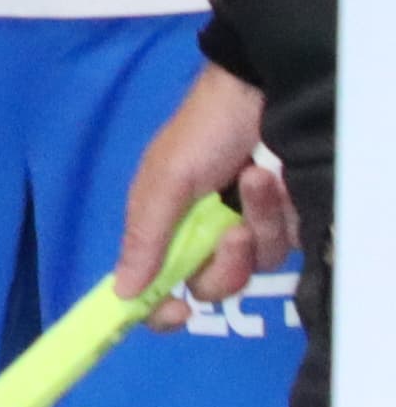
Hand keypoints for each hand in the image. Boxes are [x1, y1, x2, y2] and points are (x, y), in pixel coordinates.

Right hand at [116, 58, 295, 312]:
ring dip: (257, 223)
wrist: (258, 95)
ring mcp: (248, 230)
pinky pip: (285, 243)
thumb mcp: (164, 182)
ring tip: (256, 181)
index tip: (176, 311)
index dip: (161, 307)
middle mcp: (205, 236)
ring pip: (255, 265)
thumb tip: (121, 294)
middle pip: (214, 285)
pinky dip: (278, 212)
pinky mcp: (284, 223)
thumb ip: (145, 237)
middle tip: (232, 230)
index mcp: (166, 228)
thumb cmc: (201, 132)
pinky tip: (274, 181)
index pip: (157, 285)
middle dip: (225, 262)